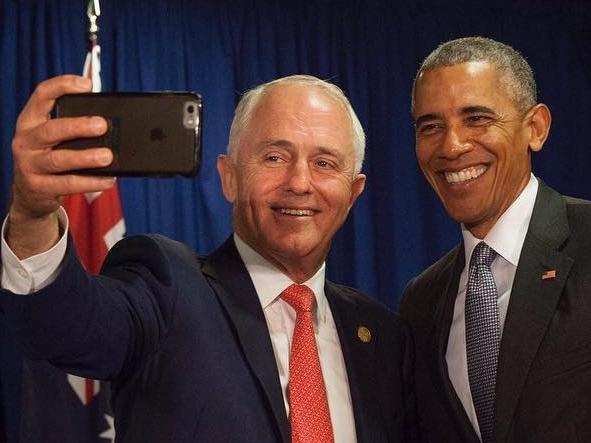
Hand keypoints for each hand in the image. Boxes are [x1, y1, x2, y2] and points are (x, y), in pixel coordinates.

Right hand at [8, 75, 115, 257]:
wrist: (30, 194)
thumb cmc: (50, 156)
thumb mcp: (55, 138)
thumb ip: (76, 125)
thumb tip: (109, 117)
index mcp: (30, 121)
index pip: (42, 95)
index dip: (63, 86)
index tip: (87, 84)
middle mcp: (26, 141)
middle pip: (51, 129)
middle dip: (78, 126)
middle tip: (102, 125)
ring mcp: (30, 165)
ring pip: (59, 159)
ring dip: (86, 157)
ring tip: (108, 156)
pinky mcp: (39, 187)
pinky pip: (68, 184)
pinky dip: (90, 182)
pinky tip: (108, 179)